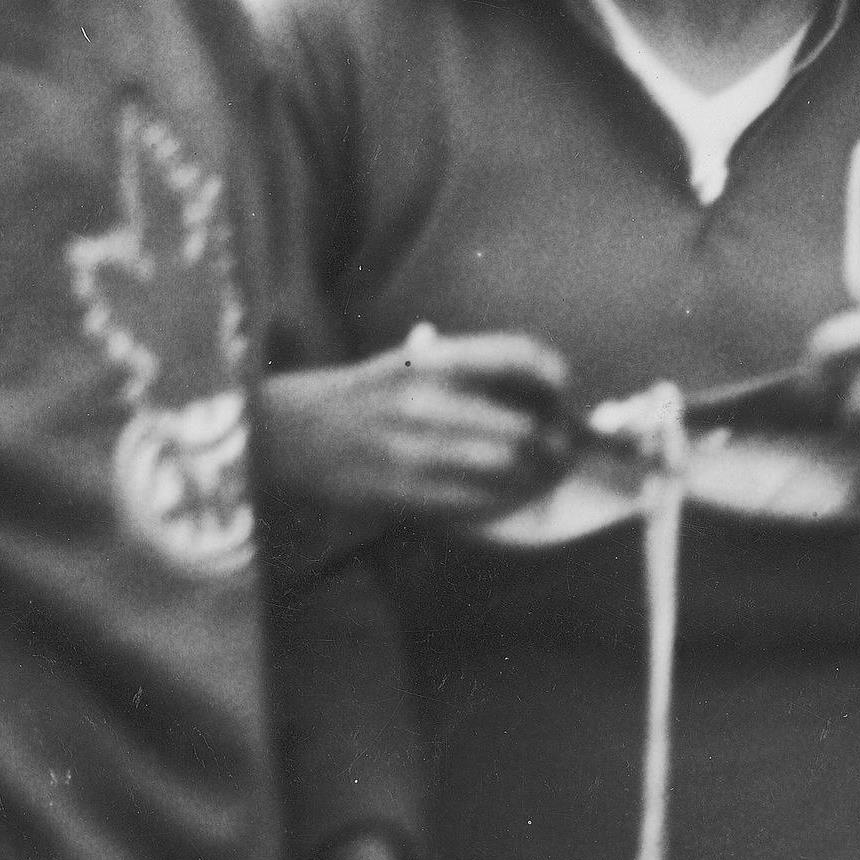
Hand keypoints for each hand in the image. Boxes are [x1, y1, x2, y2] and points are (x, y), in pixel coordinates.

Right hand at [257, 330, 575, 523]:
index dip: (550, 372)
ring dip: (536, 476)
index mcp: (426, 361)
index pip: (512, 356)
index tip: (564, 387)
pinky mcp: (405, 493)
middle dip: (555, 441)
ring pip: (505, 469)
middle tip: (566, 447)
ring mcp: (413, 451)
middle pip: (522, 424)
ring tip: (547, 475)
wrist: (293, 435)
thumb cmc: (366, 396)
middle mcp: (422, 401)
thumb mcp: (408, 363)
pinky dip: (504, 501)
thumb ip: (468, 369)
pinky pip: (475, 503)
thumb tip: (544, 390)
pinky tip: (512, 496)